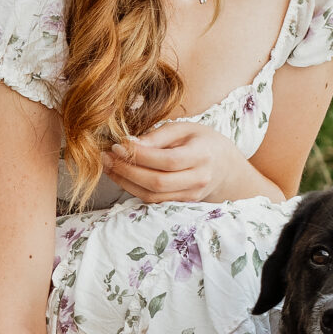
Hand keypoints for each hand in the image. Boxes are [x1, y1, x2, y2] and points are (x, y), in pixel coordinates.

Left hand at [105, 120, 248, 204]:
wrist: (225, 167)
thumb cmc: (203, 142)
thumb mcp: (185, 128)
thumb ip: (158, 136)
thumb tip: (129, 144)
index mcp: (202, 155)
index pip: (167, 160)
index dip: (140, 155)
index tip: (119, 145)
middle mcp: (198, 179)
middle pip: (157, 182)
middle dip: (127, 171)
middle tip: (107, 157)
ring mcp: (191, 195)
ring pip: (152, 195)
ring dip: (125, 182)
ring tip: (109, 166)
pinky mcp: (181, 204)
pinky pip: (153, 200)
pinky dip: (133, 189)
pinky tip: (121, 176)